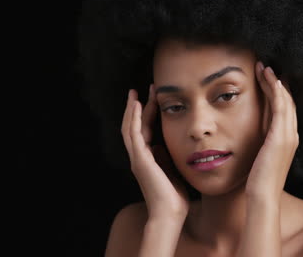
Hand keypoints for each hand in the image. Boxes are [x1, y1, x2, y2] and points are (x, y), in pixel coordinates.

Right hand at [121, 85, 189, 217]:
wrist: (170, 212)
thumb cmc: (173, 196)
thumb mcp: (170, 170)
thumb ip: (164, 158)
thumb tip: (161, 146)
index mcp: (146, 158)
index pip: (144, 130)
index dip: (147, 113)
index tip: (154, 99)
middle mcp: (139, 156)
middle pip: (134, 125)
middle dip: (138, 107)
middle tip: (146, 89)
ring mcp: (137, 158)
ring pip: (130, 127)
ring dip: (133, 109)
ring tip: (136, 93)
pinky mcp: (140, 160)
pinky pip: (134, 135)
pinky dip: (133, 119)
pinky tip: (136, 105)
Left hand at [245, 62, 298, 201]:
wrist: (262, 196)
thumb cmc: (257, 179)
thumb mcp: (260, 156)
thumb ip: (260, 142)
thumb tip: (253, 134)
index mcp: (287, 139)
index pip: (284, 109)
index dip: (276, 91)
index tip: (265, 78)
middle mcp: (291, 134)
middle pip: (286, 100)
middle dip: (276, 82)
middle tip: (264, 67)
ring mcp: (288, 135)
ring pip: (285, 100)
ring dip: (274, 82)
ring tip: (264, 68)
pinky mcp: (280, 136)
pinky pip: (280, 107)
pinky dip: (276, 91)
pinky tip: (270, 79)